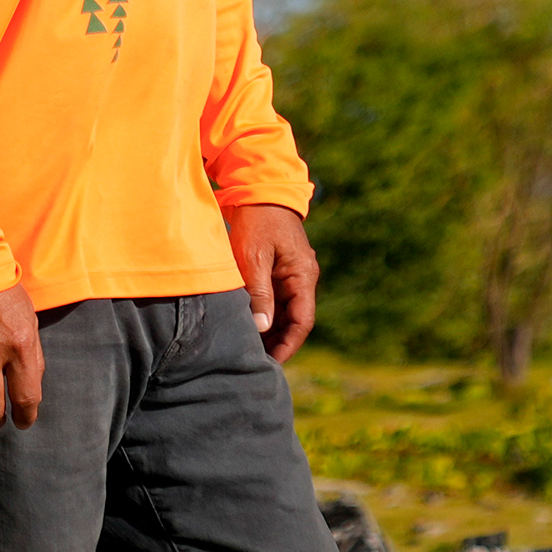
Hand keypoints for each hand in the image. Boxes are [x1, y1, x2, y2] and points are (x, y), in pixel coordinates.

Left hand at [229, 204, 316, 361]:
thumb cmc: (257, 221)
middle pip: (294, 319)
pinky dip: (265, 313)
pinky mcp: (279, 268)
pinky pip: (275, 298)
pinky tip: (249, 326)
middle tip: (256, 362)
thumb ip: (259, 293)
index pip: (303, 320)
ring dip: (271, 330)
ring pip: (284, 310)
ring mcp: (292, 273)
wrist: (260, 188)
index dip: (288, 344)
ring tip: (250, 349)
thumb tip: (263, 328)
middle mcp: (302, 277)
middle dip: (278, 342)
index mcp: (303, 275)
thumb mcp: (254, 257)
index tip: (272, 362)